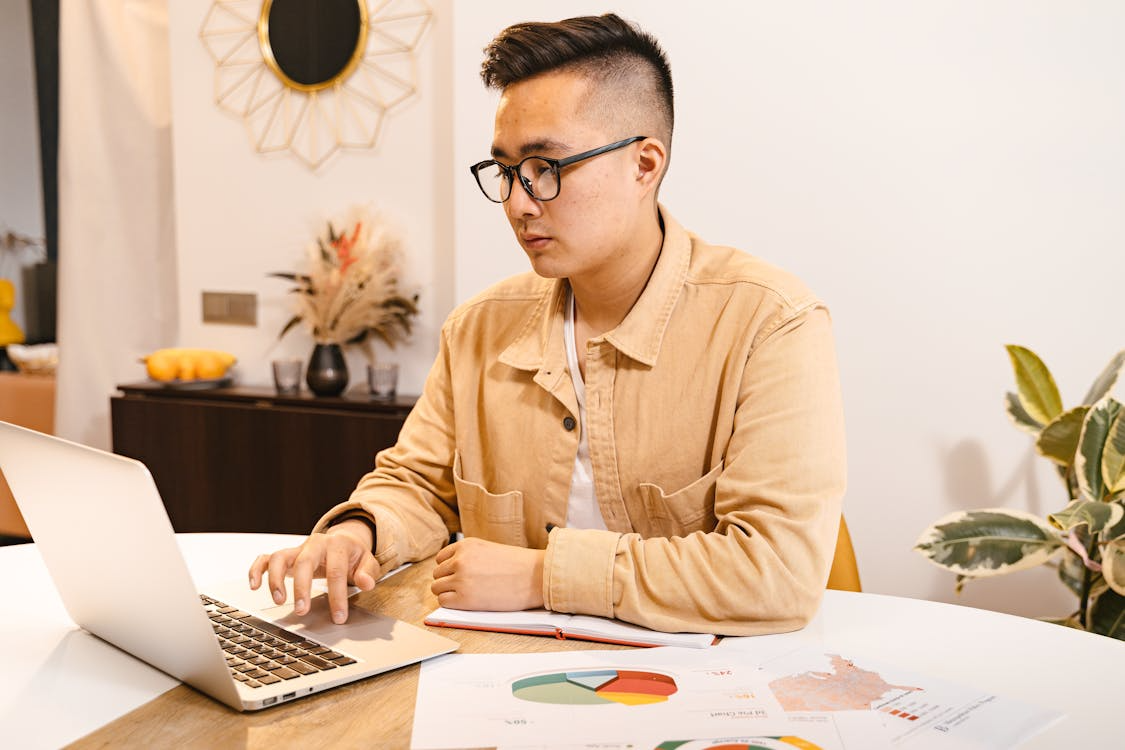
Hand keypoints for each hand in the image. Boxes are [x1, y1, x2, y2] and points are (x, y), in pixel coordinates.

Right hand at [247, 519, 379, 623]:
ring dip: (276, 579)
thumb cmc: (353, 556)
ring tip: (278, 601)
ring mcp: (298, 548)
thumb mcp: (367, 562)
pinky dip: (257, 569)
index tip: (338, 617)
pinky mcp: (286, 555)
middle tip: (301, 611)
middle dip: (302, 588)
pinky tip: (254, 585)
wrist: (342, 542)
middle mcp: (315, 543)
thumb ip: (368, 572)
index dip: (337, 596)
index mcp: (337, 544)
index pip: (336, 571)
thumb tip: (366, 583)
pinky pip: (265, 558)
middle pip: (304, 562)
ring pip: (280, 557)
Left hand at [431, 537, 544, 610]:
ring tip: (466, 595)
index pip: (441, 558)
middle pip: (437, 574)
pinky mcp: (464, 598)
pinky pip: (443, 601)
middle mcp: (459, 560)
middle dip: (448, 581)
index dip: (449, 569)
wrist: (536, 576)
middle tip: (464, 587)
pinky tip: (466, 603)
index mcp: (466, 545)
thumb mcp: (489, 550)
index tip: (458, 575)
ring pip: (437, 588)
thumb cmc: (518, 565)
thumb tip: (451, 570)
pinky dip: (451, 604)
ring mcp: (460, 579)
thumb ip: (469, 556)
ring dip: (448, 592)